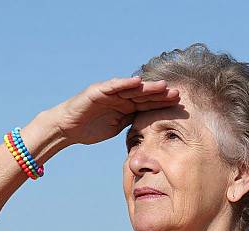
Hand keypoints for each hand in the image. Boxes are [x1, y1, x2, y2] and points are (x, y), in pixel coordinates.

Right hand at [52, 76, 179, 145]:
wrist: (68, 128)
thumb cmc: (90, 128)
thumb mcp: (116, 128)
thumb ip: (130, 124)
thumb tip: (148, 131)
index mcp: (126, 107)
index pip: (147, 105)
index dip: (162, 104)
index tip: (180, 106)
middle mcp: (120, 97)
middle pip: (144, 95)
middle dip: (160, 94)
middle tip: (177, 94)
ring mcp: (110, 92)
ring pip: (132, 88)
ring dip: (147, 87)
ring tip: (163, 86)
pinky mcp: (98, 90)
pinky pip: (113, 86)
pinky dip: (124, 83)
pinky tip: (137, 82)